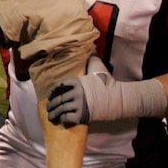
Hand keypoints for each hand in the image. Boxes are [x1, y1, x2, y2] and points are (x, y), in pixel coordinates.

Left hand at [47, 57, 167, 125]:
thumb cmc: (107, 83)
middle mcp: (76, 93)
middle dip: (51, 105)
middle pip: (59, 99)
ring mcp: (79, 105)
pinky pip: (67, 118)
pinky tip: (63, 119)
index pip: (59, 85)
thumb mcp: (99, 68)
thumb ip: (92, 59)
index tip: (51, 95)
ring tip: (52, 117)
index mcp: (77, 81)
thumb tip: (92, 48)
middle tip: (49, 108)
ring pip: (61, 110)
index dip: (53, 91)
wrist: (118, 98)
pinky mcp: (82, 116)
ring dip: (54, 114)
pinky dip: (63, 120)